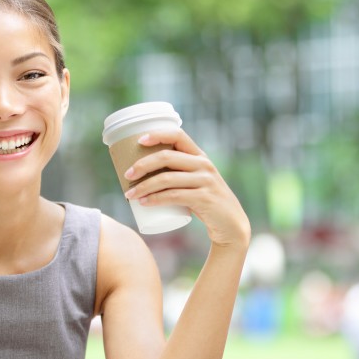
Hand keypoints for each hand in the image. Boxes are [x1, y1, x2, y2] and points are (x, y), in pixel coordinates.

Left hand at [124, 131, 249, 247]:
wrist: (230, 224)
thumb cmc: (206, 202)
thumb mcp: (197, 181)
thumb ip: (179, 174)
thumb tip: (144, 171)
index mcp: (200, 156)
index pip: (178, 135)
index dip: (157, 134)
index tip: (139, 141)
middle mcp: (203, 164)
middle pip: (167, 156)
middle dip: (142, 164)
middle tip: (127, 175)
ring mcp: (205, 181)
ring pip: (167, 178)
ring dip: (144, 186)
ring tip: (130, 194)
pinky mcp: (204, 198)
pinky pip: (174, 196)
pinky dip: (156, 199)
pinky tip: (145, 203)